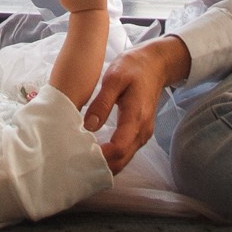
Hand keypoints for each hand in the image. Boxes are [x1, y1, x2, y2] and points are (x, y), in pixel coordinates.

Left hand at [84, 37, 188, 171]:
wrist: (155, 65)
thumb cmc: (133, 68)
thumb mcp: (114, 78)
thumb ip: (102, 103)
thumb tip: (88, 126)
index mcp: (135, 117)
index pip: (119, 148)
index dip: (100, 157)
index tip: (80, 156)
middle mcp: (142, 131)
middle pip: (122, 160)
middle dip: (101, 166)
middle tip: (76, 164)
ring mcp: (143, 134)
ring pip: (124, 159)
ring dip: (106, 164)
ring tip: (82, 161)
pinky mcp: (140, 133)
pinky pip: (126, 153)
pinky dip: (112, 158)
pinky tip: (96, 155)